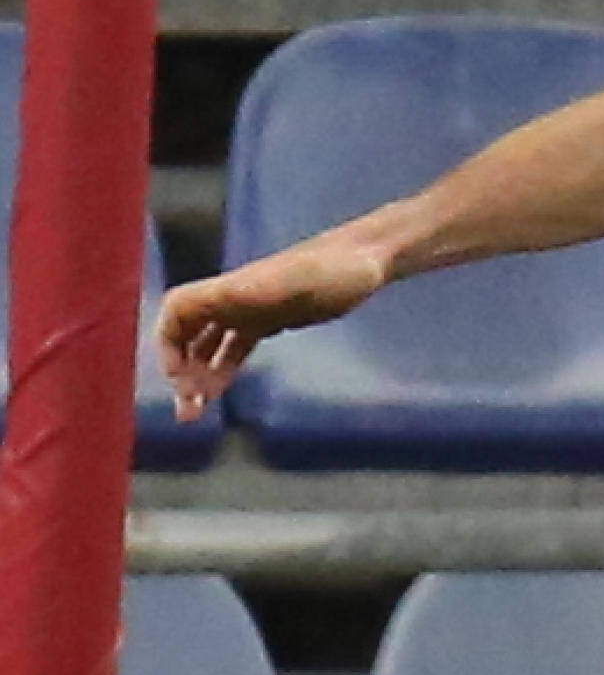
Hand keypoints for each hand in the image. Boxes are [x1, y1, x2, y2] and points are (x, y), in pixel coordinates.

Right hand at [155, 235, 395, 419]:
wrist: (365, 261)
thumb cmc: (332, 271)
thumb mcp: (294, 281)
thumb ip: (256, 290)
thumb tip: (222, 297)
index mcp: (229, 288)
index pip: (177, 311)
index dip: (168, 342)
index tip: (178, 377)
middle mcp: (232, 299)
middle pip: (187, 334)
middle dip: (181, 371)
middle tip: (188, 412)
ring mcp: (249, 311)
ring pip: (208, 346)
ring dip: (198, 376)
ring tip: (196, 413)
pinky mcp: (269, 322)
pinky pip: (233, 348)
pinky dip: (221, 369)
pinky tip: (217, 393)